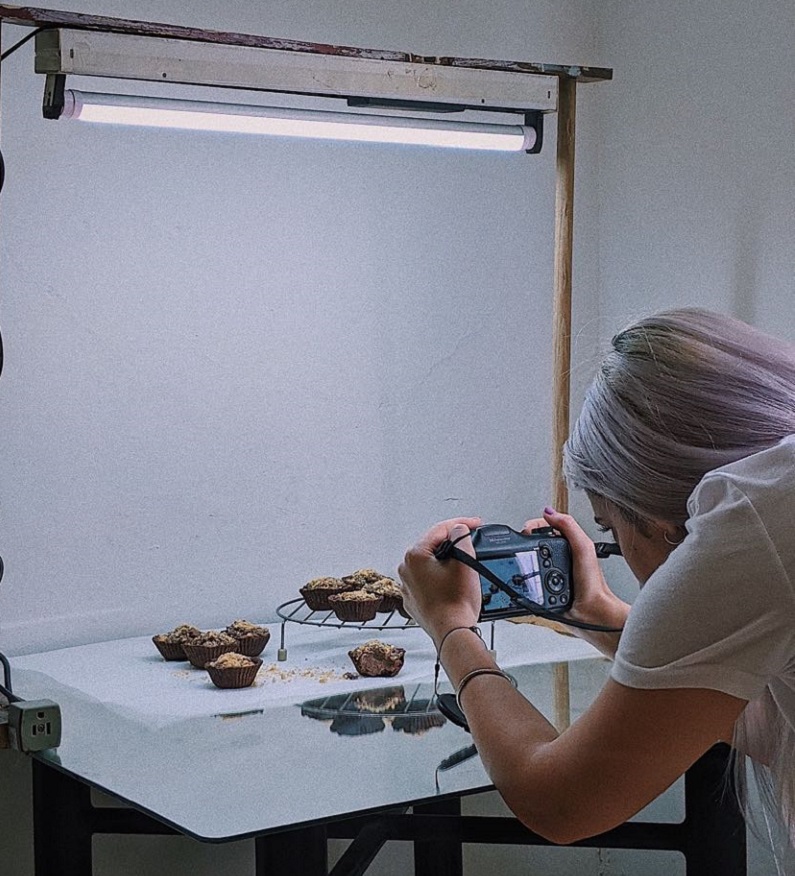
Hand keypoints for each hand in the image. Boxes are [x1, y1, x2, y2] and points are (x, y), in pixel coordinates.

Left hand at [398, 516, 482, 646]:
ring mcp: (408, 586)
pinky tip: (452, 584)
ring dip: (445, 561)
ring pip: (429, 564)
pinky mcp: (413, 600)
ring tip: (463, 565)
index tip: (473, 524)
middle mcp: (406, 569)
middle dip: (452, 543)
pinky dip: (439, 578)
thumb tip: (458, 529)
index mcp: (415, 556)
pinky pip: (427, 581)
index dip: (461, 524)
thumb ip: (461, 538)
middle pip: (432, 546)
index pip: (440, 530)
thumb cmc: (456, 603)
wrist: (452, 633)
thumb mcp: (465, 563)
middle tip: (469, 542)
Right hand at [522, 508, 628, 636]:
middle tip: (520, 542)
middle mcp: (560, 557)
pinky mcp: (544, 588)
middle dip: (525, 540)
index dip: (535, 525)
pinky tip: (524, 573)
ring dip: (523, 557)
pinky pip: (529, 577)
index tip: (526, 529)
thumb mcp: (583, 549)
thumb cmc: (593, 586)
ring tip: (519, 554)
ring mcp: (551, 573)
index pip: (548, 526)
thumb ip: (569, 527)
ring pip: (531, 558)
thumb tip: (549, 512)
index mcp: (569, 545)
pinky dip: (524, 575)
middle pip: (536, 541)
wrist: (591, 615)